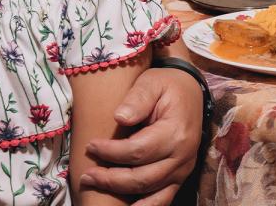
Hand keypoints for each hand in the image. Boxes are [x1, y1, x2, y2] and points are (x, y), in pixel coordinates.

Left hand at [80, 67, 202, 205]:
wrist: (189, 91)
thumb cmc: (166, 85)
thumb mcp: (151, 82)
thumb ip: (137, 99)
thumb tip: (119, 117)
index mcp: (175, 132)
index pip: (139, 150)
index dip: (112, 152)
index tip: (91, 146)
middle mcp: (183, 155)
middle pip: (143, 178)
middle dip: (111, 178)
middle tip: (86, 174)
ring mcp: (183, 169)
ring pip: (151, 192)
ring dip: (121, 192)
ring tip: (95, 184)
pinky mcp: (179, 176)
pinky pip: (163, 199)